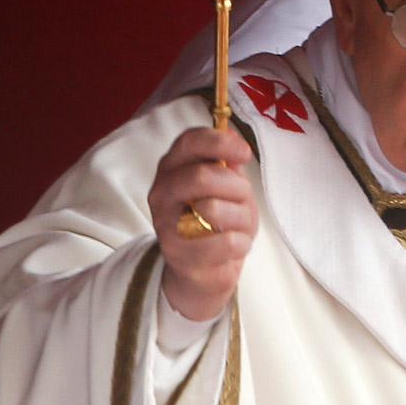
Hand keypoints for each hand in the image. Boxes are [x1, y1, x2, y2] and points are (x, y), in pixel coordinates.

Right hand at [148, 127, 257, 320]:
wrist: (203, 268)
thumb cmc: (216, 219)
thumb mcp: (225, 184)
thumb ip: (226, 160)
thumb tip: (233, 136)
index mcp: (172, 167)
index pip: (189, 141)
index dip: (220, 142)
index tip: (244, 152)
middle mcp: (162, 193)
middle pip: (201, 175)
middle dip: (236, 186)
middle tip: (243, 197)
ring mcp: (165, 225)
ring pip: (214, 209)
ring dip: (242, 217)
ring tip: (237, 225)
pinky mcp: (178, 255)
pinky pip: (225, 242)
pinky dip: (241, 243)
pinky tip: (235, 245)